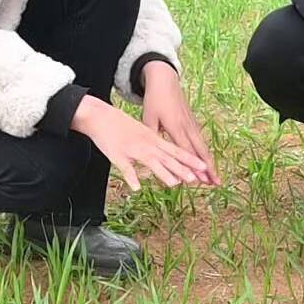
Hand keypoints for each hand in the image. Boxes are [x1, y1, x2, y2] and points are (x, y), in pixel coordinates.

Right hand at [74, 95, 209, 190]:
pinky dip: (131, 177)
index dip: (190, 159)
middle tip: (196, 179)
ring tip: (175, 184)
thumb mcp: (142, 132)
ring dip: (163, 173)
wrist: (99, 116)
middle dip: (182, 168)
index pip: (176, 150)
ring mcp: (133, 149)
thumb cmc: (121, 125)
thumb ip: (154, 144)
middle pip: (167, 157)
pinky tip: (136, 188)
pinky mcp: (117, 155)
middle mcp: (147, 143)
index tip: (204, 167)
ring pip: (151, 162)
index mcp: (154, 138)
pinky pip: (125, 167)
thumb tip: (165, 157)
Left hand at [140, 61, 218, 184]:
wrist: (165, 80)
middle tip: (216, 183)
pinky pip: (201, 141)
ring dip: (209, 163)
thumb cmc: (154, 99)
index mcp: (175, 126)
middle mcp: (187, 127)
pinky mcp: (193, 122)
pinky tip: (208, 162)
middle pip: (200, 151)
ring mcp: (192, 124)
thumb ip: (151, 136)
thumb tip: (149, 154)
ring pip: (203, 147)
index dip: (192, 166)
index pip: (185, 151)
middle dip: (208, 168)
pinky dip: (205, 153)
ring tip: (214, 178)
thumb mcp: (148, 117)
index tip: (199, 180)